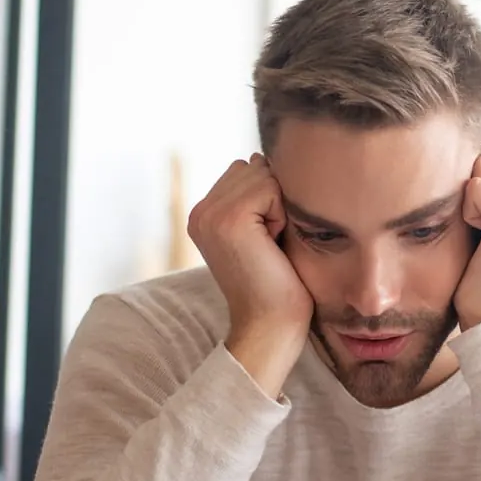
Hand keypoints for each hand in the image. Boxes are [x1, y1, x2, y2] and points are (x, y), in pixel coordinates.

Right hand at [188, 154, 313, 395]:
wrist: (271, 326)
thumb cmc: (279, 283)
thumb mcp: (264, 231)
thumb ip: (256, 194)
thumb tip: (261, 155)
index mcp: (203, 214)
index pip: (245, 170)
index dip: (269, 198)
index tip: (266, 240)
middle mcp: (199, 211)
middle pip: (253, 166)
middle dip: (274, 198)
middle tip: (269, 243)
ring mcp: (210, 214)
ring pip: (262, 173)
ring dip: (279, 206)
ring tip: (270, 243)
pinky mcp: (228, 219)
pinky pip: (270, 187)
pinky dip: (281, 214)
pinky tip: (272, 244)